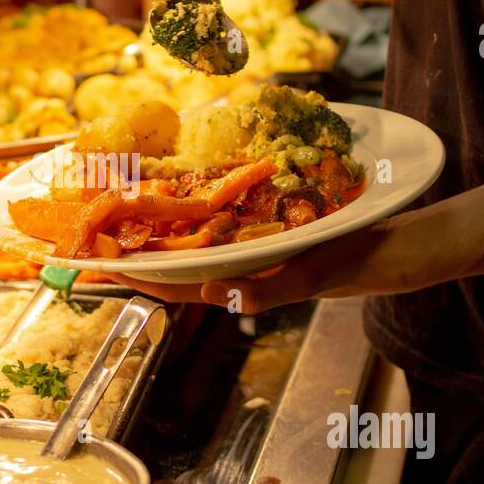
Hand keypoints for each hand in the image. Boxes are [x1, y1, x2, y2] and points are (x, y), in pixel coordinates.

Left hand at [110, 221, 406, 312]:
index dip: (130, 275)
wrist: (394, 246)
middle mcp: (237, 268)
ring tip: (117, 209)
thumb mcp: (314, 275)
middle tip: (88, 229)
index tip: (91, 265)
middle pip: (171, 262)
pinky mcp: (263, 231)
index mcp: (240, 283)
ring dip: (154, 229)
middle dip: (131, 249)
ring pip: (189, 243)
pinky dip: (191, 211)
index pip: (172, 284)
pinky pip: (216, 223)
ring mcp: (248, 250)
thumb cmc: (355, 262)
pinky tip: (176, 192)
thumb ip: (268, 289)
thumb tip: (215, 292)